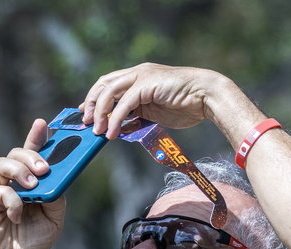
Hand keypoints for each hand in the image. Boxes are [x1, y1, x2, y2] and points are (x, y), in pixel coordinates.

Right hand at [0, 119, 65, 248]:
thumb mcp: (52, 222)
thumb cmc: (28, 244)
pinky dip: (12, 201)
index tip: (43, 124)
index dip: (37, 138)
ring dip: (21, 170)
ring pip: (4, 162)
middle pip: (18, 153)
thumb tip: (57, 180)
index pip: (32, 155)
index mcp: (27, 184)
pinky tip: (16, 216)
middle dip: (33, 155)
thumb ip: (57, 200)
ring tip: (33, 187)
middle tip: (45, 169)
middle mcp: (10, 182)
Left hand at [81, 63, 230, 137]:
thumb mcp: (153, 113)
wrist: (205, 98)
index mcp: (138, 77)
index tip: (86, 114)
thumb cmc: (184, 106)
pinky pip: (125, 103)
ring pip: (111, 91)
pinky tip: (113, 132)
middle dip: (93, 104)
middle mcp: (137, 73)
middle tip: (87, 124)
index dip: (95, 98)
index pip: (109, 84)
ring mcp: (142, 76)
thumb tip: (119, 129)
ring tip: (98, 131)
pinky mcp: (147, 84)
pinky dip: (116, 118)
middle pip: (104, 84)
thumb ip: (135, 116)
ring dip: (101, 113)